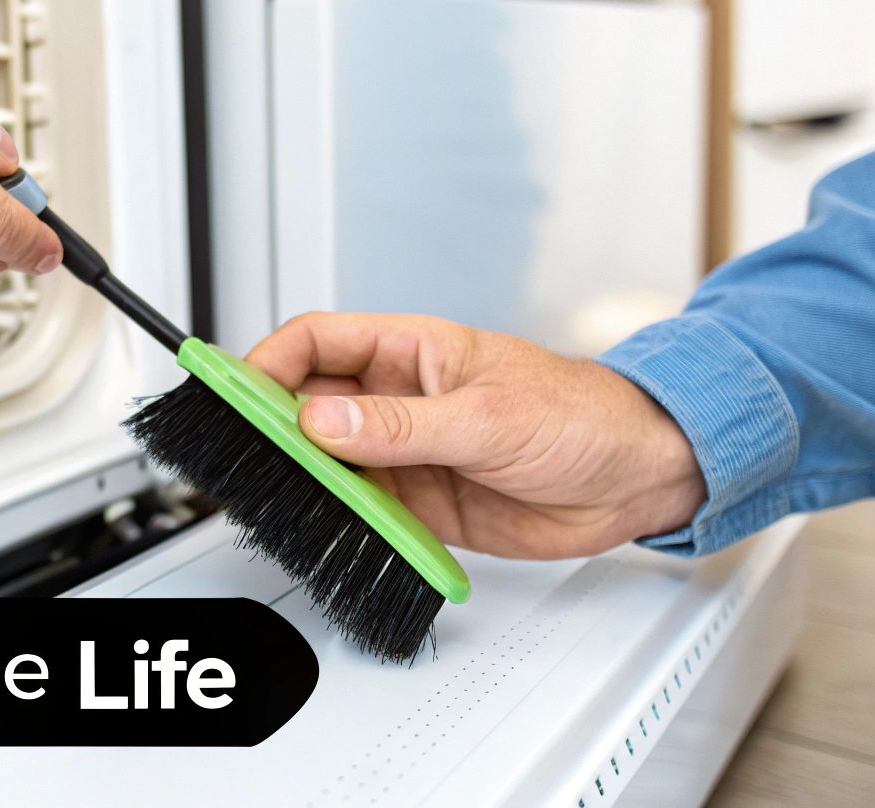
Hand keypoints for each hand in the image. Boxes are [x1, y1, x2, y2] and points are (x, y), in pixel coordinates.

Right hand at [245, 313, 704, 558]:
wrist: (639, 477)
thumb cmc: (585, 415)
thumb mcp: (487, 416)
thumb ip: (401, 425)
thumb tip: (325, 421)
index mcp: (411, 350)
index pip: (316, 342)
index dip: (268, 363)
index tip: (235, 392)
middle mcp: (398, 398)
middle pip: (307, 405)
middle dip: (271, 428)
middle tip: (246, 456)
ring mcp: (406, 451)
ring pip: (328, 463)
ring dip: (306, 483)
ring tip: (287, 499)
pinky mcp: (420, 502)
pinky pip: (363, 512)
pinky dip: (344, 526)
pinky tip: (337, 532)